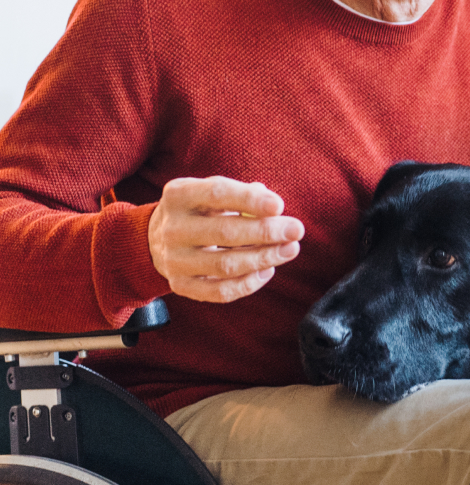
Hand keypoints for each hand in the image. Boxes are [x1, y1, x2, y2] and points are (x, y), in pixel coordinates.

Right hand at [148, 176, 304, 302]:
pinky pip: (221, 291)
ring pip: (226, 265)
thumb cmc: (200, 210)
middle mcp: (172, 228)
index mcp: (179, 195)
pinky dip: (249, 283)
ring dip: (264, 258)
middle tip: (296, 231)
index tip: (280, 206)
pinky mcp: (180, 285)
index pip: (217, 194)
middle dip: (266, 232)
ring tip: (290, 250)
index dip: (250, 200)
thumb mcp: (212, 192)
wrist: (158, 238)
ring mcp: (174, 260)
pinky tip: (267, 270)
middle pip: (225, 233)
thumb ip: (243, 194)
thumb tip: (274, 208)